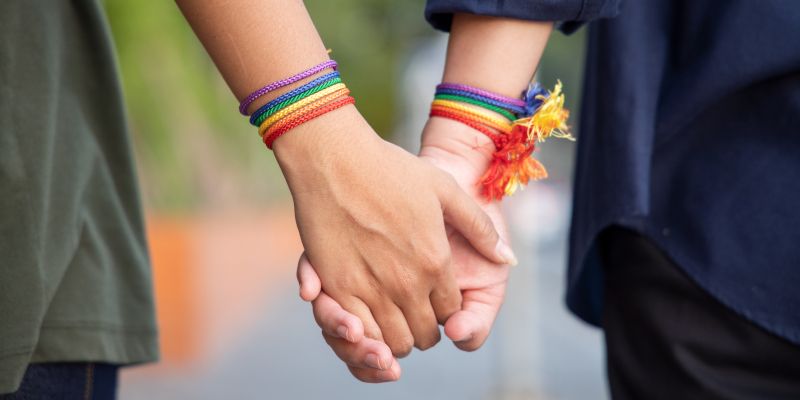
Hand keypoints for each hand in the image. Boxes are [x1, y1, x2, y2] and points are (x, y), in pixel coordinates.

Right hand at [277, 106, 514, 357]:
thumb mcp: (446, 189)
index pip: (450, 312)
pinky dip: (366, 336)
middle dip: (423, 330)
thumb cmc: (391, 169)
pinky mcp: (337, 288)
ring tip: (391, 318)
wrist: (336, 159)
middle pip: (423, 336)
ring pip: (393, 343)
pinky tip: (366, 319)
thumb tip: (508, 258)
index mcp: (436, 262)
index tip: (435, 301)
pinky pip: (359, 334)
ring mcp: (371, 288)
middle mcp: (407, 283)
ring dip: (395, 338)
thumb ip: (479, 228)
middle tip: (414, 312)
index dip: (446, 311)